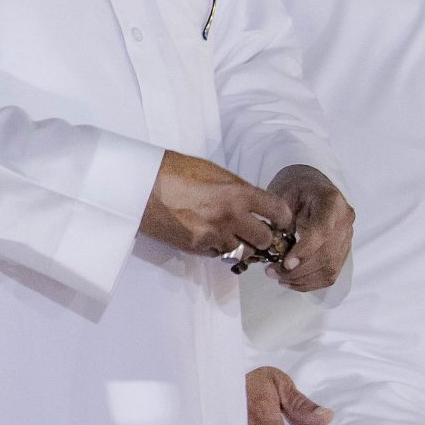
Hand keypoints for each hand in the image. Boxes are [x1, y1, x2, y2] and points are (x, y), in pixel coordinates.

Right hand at [139, 151, 292, 259]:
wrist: (140, 185)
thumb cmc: (174, 170)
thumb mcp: (213, 171)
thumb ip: (236, 188)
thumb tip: (251, 200)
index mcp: (238, 193)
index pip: (278, 211)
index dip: (283, 218)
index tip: (280, 221)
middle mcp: (231, 217)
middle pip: (265, 239)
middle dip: (263, 236)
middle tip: (257, 232)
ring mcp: (214, 235)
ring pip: (242, 251)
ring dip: (240, 244)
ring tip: (232, 235)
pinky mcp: (196, 247)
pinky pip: (218, 253)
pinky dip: (219, 248)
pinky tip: (210, 236)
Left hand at [265, 165, 353, 292]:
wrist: (311, 185)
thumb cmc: (295, 186)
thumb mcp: (283, 193)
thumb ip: (280, 219)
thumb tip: (273, 249)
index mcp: (331, 202)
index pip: (323, 231)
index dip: (305, 251)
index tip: (285, 263)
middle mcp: (345, 221)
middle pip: (327, 255)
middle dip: (298, 270)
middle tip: (272, 272)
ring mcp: (347, 237)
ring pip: (330, 268)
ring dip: (303, 280)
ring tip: (279, 278)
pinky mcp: (343, 250)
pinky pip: (331, 273)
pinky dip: (311, 282)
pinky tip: (291, 282)